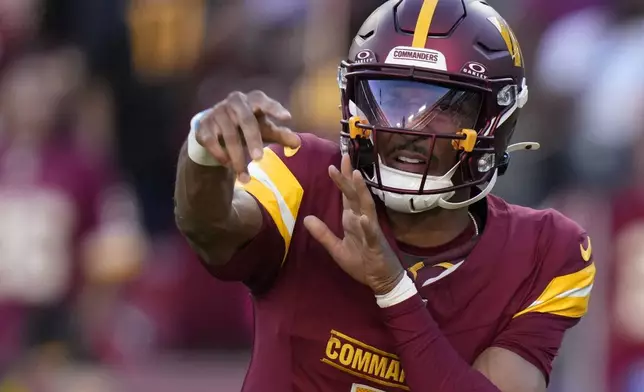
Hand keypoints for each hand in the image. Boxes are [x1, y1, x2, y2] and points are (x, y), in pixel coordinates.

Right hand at [195, 90, 300, 182]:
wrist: (214, 127)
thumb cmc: (246, 126)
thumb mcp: (264, 129)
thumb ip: (280, 135)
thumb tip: (298, 144)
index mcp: (252, 100)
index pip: (263, 101)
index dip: (274, 108)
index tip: (287, 118)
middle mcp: (234, 102)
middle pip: (246, 120)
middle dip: (253, 141)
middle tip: (259, 159)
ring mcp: (217, 112)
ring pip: (229, 136)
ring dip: (237, 158)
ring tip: (245, 178)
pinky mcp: (203, 125)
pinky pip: (212, 142)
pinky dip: (221, 156)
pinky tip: (227, 166)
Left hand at [303, 154, 404, 294]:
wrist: (381, 280)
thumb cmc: (362, 262)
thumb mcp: (337, 249)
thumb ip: (323, 234)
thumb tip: (306, 218)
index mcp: (352, 219)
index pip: (347, 195)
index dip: (341, 179)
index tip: (335, 162)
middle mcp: (362, 219)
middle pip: (355, 194)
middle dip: (349, 176)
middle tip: (345, 156)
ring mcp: (370, 230)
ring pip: (366, 207)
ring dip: (361, 191)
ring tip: (356, 175)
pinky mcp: (376, 244)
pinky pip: (371, 233)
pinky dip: (367, 225)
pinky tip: (362, 217)